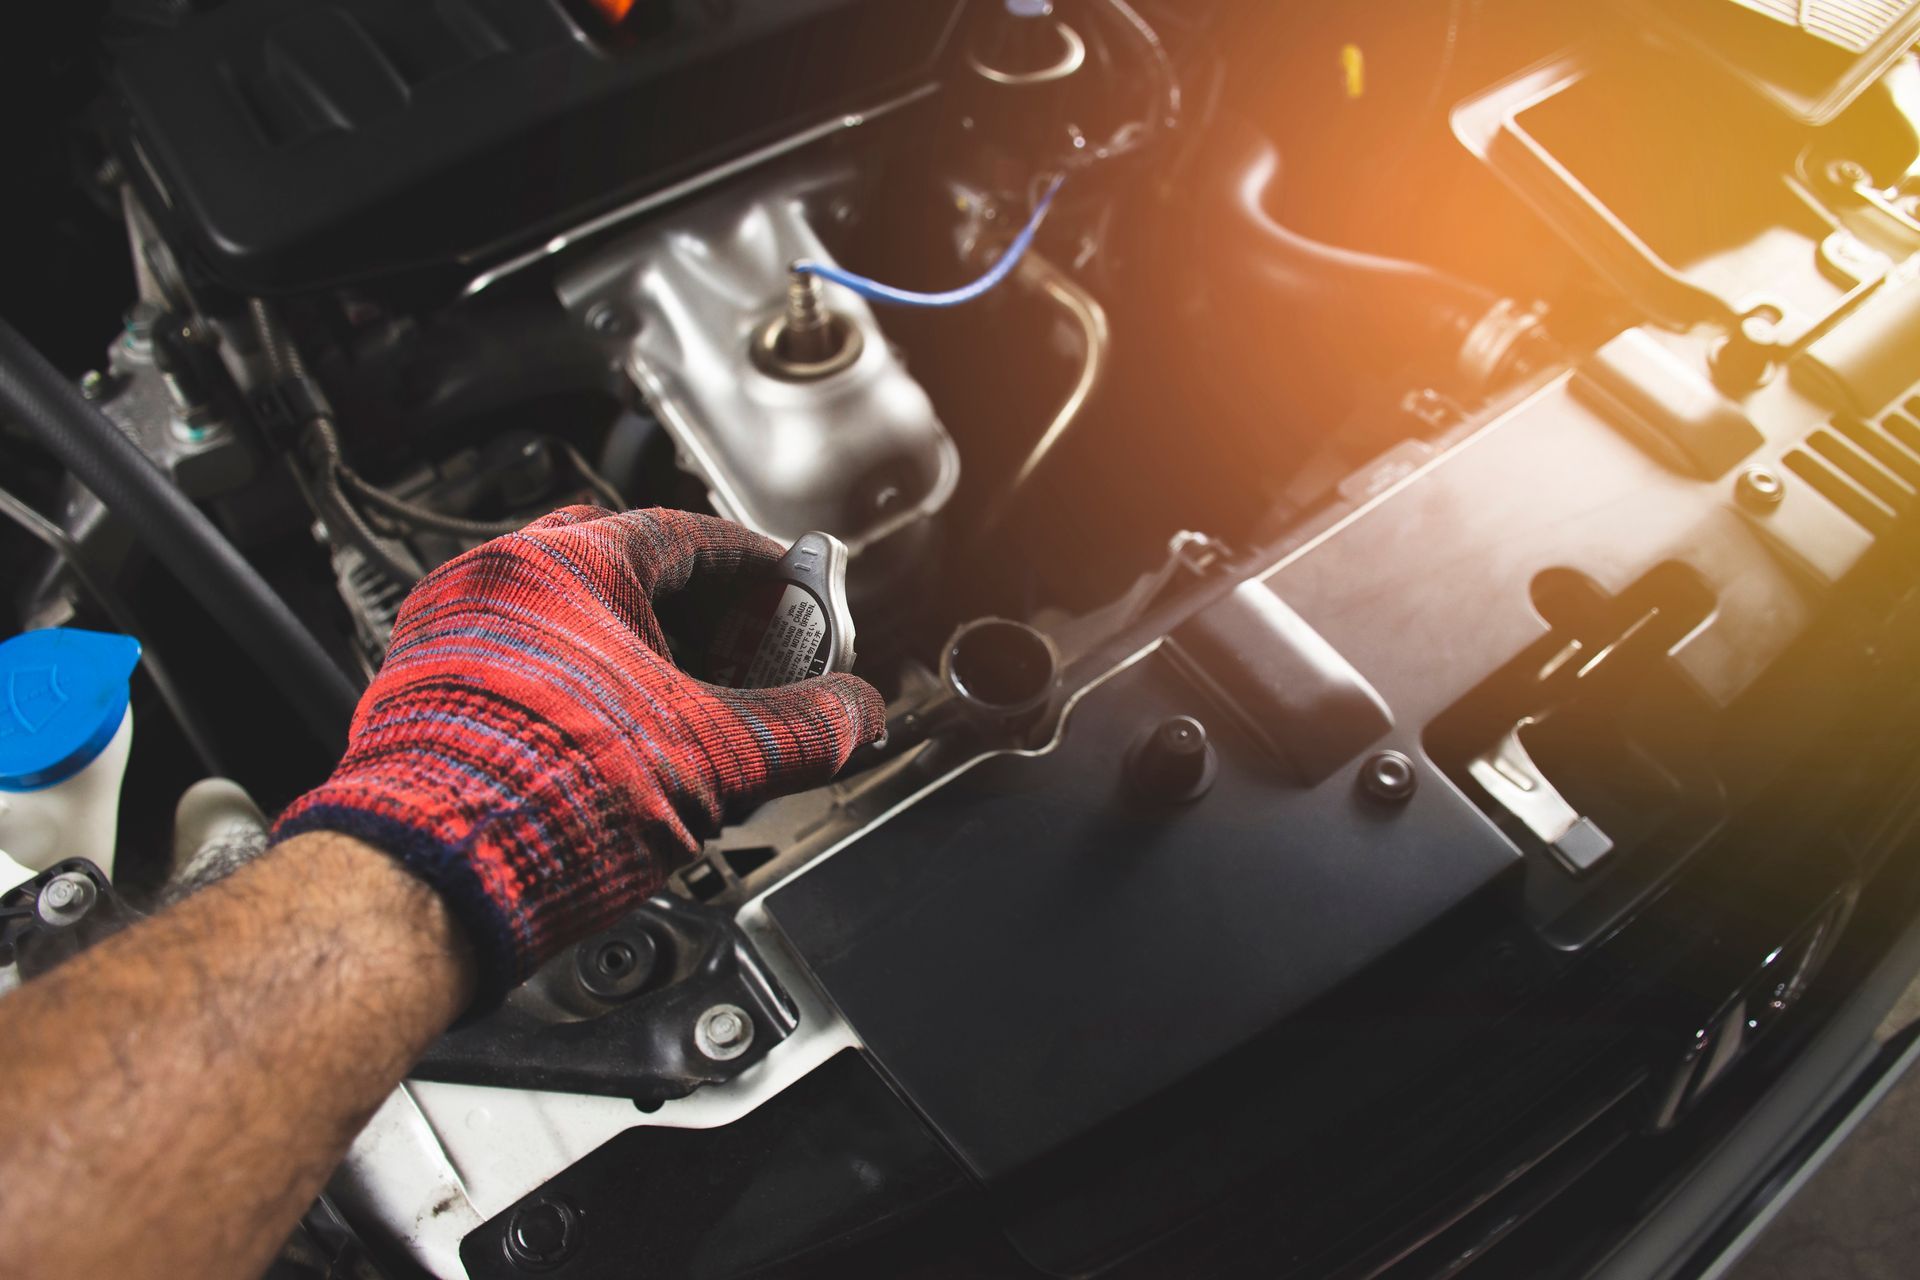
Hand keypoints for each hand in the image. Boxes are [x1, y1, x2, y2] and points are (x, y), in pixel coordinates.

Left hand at [273, 506, 884, 1004]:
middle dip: (699, 617)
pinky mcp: (428, 699)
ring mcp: (454, 639)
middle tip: (747, 659)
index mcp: (567, 565)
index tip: (792, 591)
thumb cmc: (540, 800)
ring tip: (688, 717)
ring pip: (574, 626)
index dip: (759, 569)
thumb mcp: (714, 759)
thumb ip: (802, 730)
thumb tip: (854, 716)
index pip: (688, 537)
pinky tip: (619, 752)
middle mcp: (497, 584)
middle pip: (628, 575)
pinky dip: (588, 695)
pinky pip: (531, 672)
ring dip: (640, 660)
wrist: (426, 884)